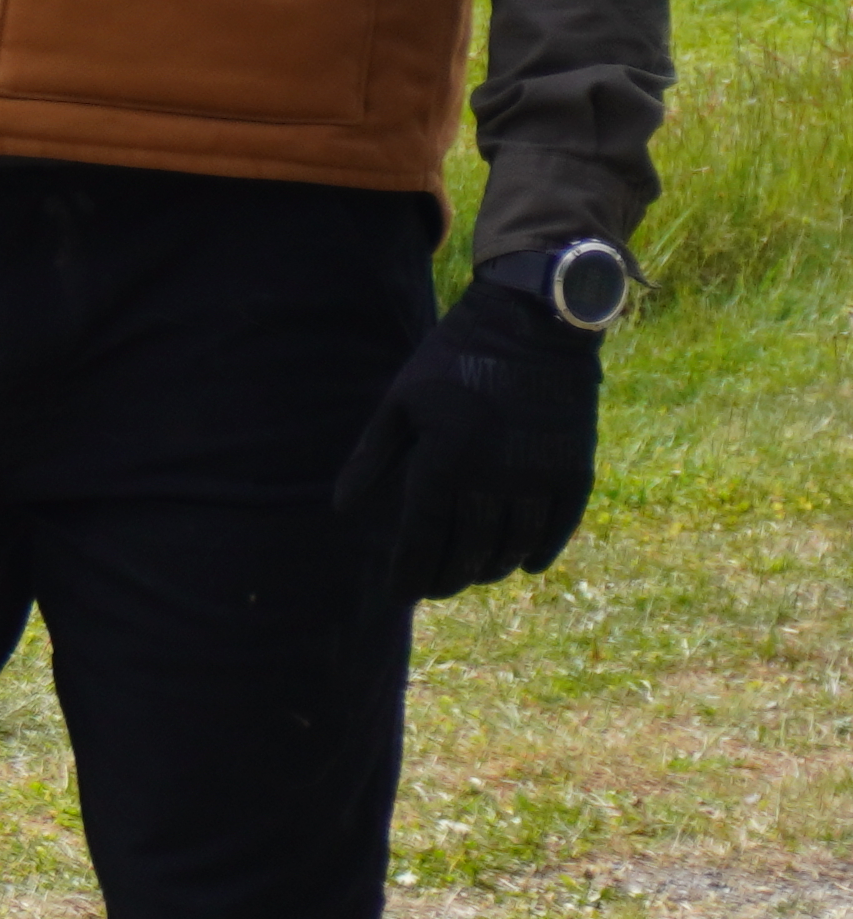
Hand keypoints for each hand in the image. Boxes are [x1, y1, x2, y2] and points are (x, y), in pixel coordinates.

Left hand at [333, 274, 599, 601]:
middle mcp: (493, 477)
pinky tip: (524, 564)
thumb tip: (343, 510)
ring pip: (513, 544)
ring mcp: (538, 475)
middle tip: (433, 589)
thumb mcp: (400, 401)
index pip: (422, 537)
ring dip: (490, 567)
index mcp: (444, 460)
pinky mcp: (574, 468)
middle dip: (447, 577)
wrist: (531, 323)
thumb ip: (372, 458)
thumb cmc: (453, 359)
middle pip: (468, 550)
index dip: (409, 572)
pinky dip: (541, 550)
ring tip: (472, 575)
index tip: (398, 595)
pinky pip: (559, 526)